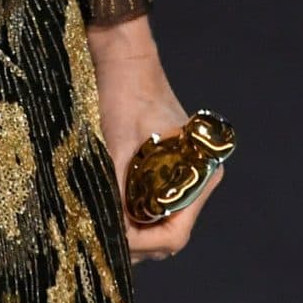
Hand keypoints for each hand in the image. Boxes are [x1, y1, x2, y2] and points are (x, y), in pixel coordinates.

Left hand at [87, 14, 208, 263]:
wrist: (122, 57)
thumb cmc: (122, 96)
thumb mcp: (115, 150)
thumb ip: (116, 196)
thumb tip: (104, 237)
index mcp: (201, 172)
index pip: (176, 233)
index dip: (142, 244)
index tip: (111, 243)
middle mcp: (200, 178)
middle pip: (170, 233)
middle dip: (136, 243)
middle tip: (101, 242)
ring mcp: (185, 174)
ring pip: (160, 221)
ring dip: (134, 231)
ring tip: (101, 230)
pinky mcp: (168, 167)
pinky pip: (154, 204)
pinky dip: (133, 214)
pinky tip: (108, 213)